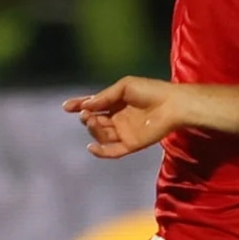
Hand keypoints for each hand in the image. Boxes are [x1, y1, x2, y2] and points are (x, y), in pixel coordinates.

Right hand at [64, 76, 186, 158]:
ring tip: (93, 120)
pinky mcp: (131, 144)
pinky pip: (112, 151)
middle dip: (87, 118)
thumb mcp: (124, 87)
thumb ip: (104, 97)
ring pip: (101, 135)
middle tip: (86, 114)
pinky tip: (91, 147)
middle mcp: (118, 119)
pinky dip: (101, 152)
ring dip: (93, 130)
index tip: (67, 107)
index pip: (93, 106)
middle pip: (95, 122)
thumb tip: (85, 106)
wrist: (172, 105)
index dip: (79, 106)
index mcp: (115, 103)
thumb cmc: (151, 91)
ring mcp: (124, 132)